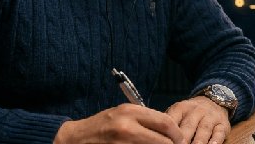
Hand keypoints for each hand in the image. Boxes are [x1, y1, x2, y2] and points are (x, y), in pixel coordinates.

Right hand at [54, 103, 182, 143]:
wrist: (75, 139)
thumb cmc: (102, 127)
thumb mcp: (123, 114)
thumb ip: (146, 120)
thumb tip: (171, 130)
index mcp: (131, 112)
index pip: (166, 123)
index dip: (177, 134)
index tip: (179, 139)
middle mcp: (127, 127)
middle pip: (164, 141)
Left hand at [165, 96, 230, 143]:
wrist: (214, 101)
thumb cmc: (190, 114)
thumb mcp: (178, 113)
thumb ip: (170, 124)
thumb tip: (159, 137)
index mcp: (181, 108)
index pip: (172, 119)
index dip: (168, 132)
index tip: (165, 141)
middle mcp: (196, 111)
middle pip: (188, 126)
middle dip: (182, 139)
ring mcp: (210, 117)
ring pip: (204, 129)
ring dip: (198, 141)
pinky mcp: (222, 124)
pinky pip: (219, 132)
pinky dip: (215, 140)